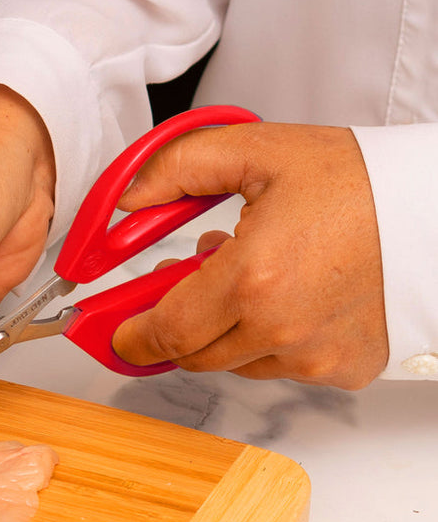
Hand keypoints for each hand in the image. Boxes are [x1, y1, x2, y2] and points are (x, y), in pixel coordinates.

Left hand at [112, 121, 388, 389]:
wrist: (434, 209)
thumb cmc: (354, 180)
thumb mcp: (255, 151)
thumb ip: (175, 170)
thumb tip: (126, 203)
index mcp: (254, 279)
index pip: (167, 331)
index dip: (132, 334)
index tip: (116, 331)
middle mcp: (284, 332)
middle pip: (193, 354)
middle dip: (175, 324)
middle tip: (181, 285)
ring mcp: (316, 358)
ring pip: (235, 362)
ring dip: (225, 327)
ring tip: (250, 274)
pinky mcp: (343, 369)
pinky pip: (280, 366)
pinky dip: (268, 338)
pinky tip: (286, 296)